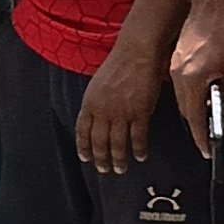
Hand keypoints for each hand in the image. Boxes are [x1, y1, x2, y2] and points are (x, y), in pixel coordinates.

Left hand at [75, 52, 161, 174]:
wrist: (136, 53)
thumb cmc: (119, 65)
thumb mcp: (98, 84)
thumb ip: (96, 102)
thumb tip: (96, 118)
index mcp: (90, 102)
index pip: (82, 131)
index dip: (84, 147)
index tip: (86, 158)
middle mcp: (102, 110)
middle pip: (99, 142)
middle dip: (101, 159)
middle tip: (105, 170)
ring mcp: (121, 112)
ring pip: (118, 144)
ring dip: (119, 160)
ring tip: (121, 169)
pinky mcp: (140, 112)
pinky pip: (138, 137)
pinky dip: (139, 149)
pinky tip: (141, 156)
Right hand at [166, 0, 223, 158]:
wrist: (210, 5)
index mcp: (191, 79)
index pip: (193, 116)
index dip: (201, 135)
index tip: (206, 150)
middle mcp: (177, 75)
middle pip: (184, 109)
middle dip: (196, 126)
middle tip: (209, 139)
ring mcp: (174, 67)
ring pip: (181, 98)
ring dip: (194, 110)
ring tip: (208, 120)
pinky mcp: (176, 59)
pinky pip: (181, 86)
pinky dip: (191, 96)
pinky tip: (204, 96)